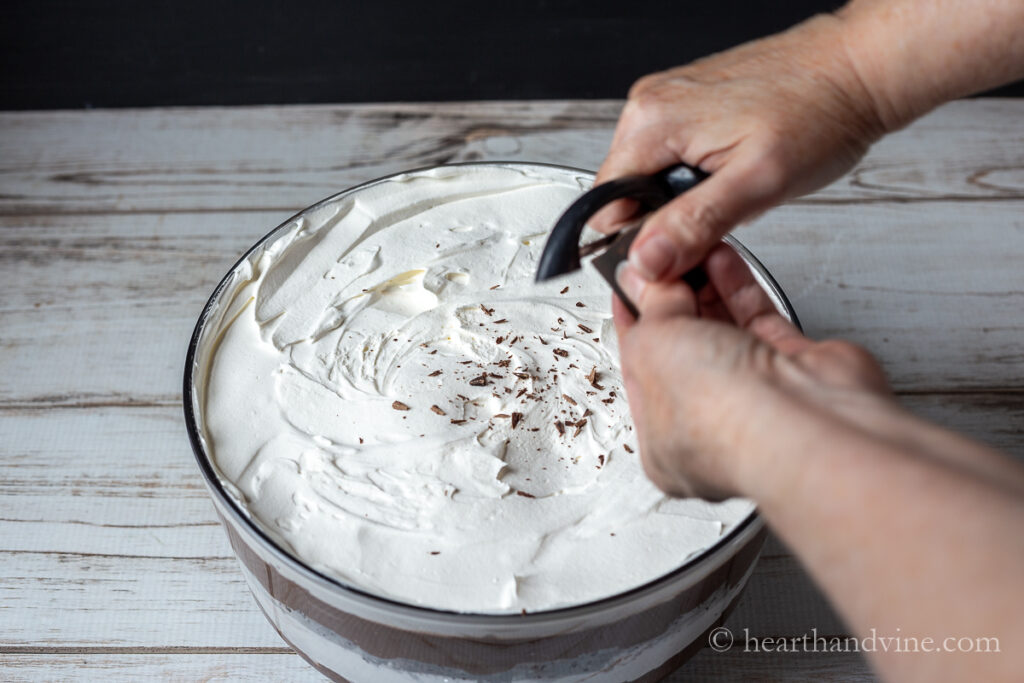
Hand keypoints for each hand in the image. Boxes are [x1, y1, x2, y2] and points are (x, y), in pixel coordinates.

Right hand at [594, 14, 885, 282]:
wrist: (858, 68)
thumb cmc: (820, 112)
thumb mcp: (756, 185)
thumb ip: (693, 225)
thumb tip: (645, 259)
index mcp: (652, 123)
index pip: (605, 206)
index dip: (637, 242)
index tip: (675, 254)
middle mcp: (650, 105)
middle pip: (625, 193)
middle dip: (665, 220)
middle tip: (719, 218)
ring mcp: (668, 99)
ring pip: (649, 178)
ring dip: (683, 200)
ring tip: (733, 190)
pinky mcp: (689, 102)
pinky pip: (671, 157)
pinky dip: (697, 177)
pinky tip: (733, 171)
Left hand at [613, 245, 891, 499]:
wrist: (808, 425)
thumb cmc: (726, 418)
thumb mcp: (655, 348)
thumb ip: (651, 310)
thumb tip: (644, 283)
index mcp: (663, 441)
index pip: (639, 369)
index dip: (632, 319)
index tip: (631, 280)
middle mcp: (709, 424)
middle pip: (682, 347)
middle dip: (672, 298)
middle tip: (662, 257)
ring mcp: (754, 397)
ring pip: (722, 330)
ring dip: (705, 287)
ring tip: (691, 248)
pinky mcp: (794, 370)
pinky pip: (758, 320)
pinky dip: (737, 287)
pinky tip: (720, 260)